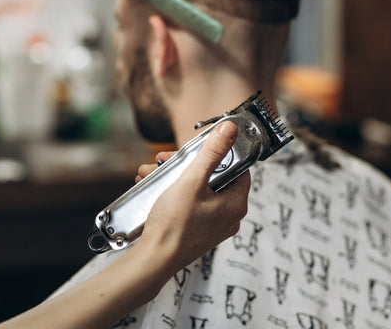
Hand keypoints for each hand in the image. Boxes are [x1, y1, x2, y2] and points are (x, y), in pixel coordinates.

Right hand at [134, 121, 250, 272]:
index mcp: (236, 203)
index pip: (237, 168)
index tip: (199, 148)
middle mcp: (230, 216)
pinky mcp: (199, 231)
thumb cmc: (173, 225)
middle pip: (214, 177)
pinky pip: (191, 204)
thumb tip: (229, 131)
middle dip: (187, 165)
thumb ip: (211, 153)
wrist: (153, 260)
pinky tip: (155, 188)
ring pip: (198, 190)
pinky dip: (175, 193)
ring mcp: (214, 225)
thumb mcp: (192, 181)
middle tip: (167, 160)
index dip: (217, 154)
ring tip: (153, 173)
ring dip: (175, 177)